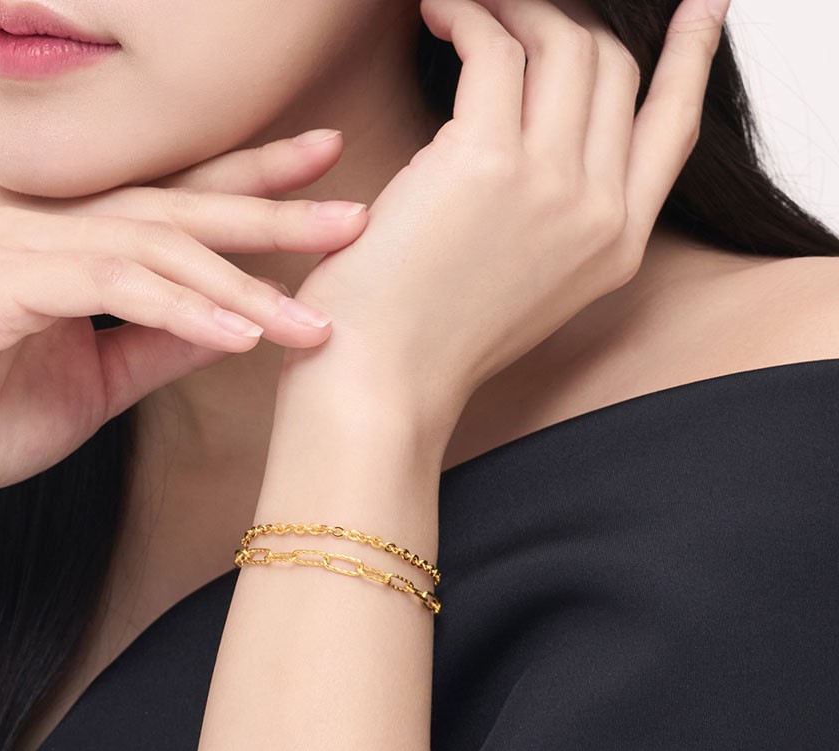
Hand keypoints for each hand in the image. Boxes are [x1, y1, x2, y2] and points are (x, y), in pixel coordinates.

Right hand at [0, 131, 365, 517]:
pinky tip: (240, 336)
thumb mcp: (104, 375)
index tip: (327, 172)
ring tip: (311, 318)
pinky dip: (181, 310)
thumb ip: (166, 340)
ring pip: (154, 242)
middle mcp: (47, 219)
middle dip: (271, 205)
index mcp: (72, 232)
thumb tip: (241, 326)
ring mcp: (19, 243)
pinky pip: (110, 285)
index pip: (178, 195)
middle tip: (353, 213)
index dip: (254, 178)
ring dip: (240, 281)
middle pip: (179, 201)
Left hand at [277, 0, 726, 441]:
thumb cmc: (430, 337)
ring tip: (465, 9)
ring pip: (561, 44)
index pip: (673, 125)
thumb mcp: (526, 282)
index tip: (699, 10)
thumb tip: (547, 134)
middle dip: (564, 22)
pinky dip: (467, 15)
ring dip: (513, 9)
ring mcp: (550, 184)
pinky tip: (439, 14)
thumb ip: (560, 217)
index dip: (691, 58)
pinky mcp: (485, 160)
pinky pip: (492, 48)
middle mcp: (598, 211)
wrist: (383, 381)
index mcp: (614, 245)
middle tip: (512, 11)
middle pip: (612, 68)